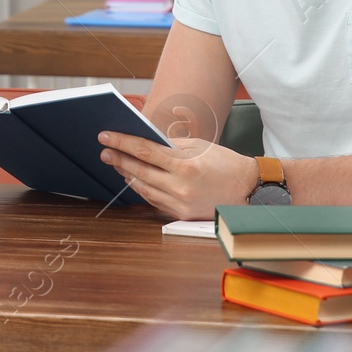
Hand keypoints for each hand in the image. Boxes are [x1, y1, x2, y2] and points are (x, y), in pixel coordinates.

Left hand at [98, 130, 257, 219]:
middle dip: (118, 159)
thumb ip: (170, 146)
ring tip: (116, 163)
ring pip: (143, 188)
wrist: (247, 190)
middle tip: (104, 151)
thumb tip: (145, 141)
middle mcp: (180, 186)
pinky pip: (153, 200)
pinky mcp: (181, 215)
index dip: (122, 143)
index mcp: (185, 164)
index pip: (145, 151)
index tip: (105, 136)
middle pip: (140, 170)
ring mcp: (180, 203)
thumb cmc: (224, 163)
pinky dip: (141, 189)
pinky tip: (133, 179)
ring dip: (127, 175)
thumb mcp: (199, 146)